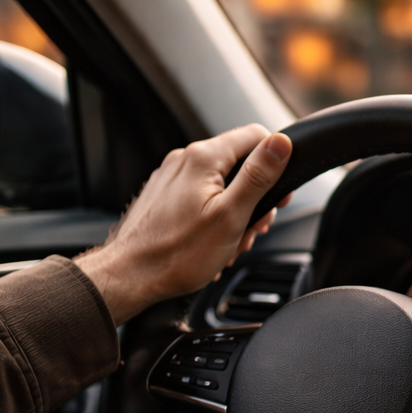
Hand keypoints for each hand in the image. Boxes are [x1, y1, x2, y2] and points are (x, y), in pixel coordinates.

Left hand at [74, 124, 292, 325]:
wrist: (130, 276)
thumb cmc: (177, 253)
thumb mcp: (231, 215)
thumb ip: (258, 176)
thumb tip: (281, 143)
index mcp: (203, 158)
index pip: (256, 136)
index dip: (276, 164)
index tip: (278, 195)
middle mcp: (184, 159)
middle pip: (238, 163)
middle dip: (255, 197)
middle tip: (254, 228)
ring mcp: (171, 177)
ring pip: (220, 183)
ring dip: (235, 212)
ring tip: (231, 241)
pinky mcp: (164, 195)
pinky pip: (200, 197)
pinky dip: (214, 216)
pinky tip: (213, 242)